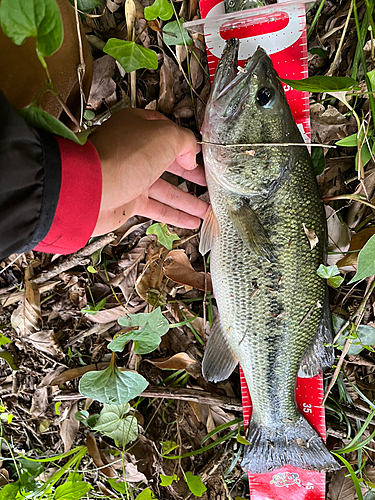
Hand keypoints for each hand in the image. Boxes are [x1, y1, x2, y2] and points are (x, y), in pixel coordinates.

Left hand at [90, 108, 207, 236]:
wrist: (90, 190)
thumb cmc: (121, 158)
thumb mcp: (164, 136)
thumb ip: (184, 141)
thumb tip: (190, 154)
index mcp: (139, 127)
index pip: (167, 132)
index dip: (185, 144)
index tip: (200, 155)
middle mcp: (134, 151)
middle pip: (169, 162)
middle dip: (190, 173)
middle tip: (207, 182)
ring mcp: (131, 177)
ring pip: (166, 189)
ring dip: (188, 200)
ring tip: (206, 207)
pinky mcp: (129, 201)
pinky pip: (158, 208)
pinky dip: (176, 215)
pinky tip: (190, 221)